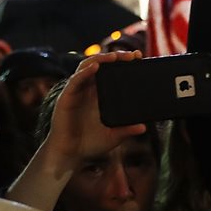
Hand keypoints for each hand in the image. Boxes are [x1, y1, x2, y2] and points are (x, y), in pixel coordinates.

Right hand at [39, 51, 146, 172]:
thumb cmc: (90, 144)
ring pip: (87, 67)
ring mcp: (77, 91)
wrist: (70, 155)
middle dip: (116, 57)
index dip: (123, 63)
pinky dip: (85, 72)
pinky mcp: (67, 97)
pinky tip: (95, 68)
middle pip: (101, 65)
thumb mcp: (113, 136)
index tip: (138, 57)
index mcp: (100, 95)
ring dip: (101, 59)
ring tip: (114, 57)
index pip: (112, 73)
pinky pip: (75, 80)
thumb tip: (143, 127)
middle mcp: (89, 90)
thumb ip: (126, 130)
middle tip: (132, 55)